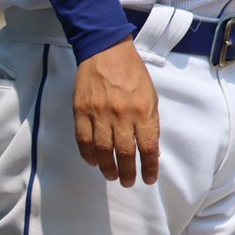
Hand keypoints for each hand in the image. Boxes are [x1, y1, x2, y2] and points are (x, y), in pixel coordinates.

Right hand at [73, 38, 159, 186]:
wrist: (106, 52)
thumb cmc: (133, 74)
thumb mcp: (151, 97)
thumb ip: (152, 123)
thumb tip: (153, 150)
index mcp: (143, 111)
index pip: (148, 146)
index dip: (149, 166)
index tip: (149, 178)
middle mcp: (121, 115)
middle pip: (125, 152)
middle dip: (127, 172)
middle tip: (128, 182)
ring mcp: (99, 114)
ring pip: (102, 150)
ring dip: (107, 167)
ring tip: (112, 176)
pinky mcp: (81, 111)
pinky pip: (83, 139)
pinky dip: (88, 154)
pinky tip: (93, 162)